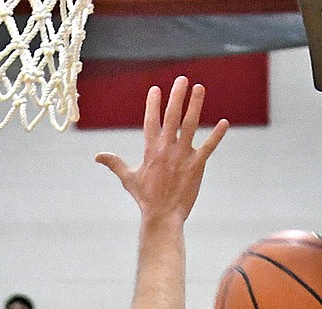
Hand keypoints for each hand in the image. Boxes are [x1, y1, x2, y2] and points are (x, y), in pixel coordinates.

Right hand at [96, 78, 227, 225]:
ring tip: (199, 88)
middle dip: (176, 96)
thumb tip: (97, 156)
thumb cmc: (145, 199)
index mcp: (151, 150)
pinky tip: (224, 123)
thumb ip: (115, 163)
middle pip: (172, 116)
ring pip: (190, 125)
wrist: (162, 217)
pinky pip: (208, 147)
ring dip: (195, 105)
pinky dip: (216, 135)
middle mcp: (166, 149)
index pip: (151, 120)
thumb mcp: (128, 179)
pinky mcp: (196, 166)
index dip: (153, 104)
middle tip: (182, 79)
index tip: (156, 89)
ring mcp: (182, 156)